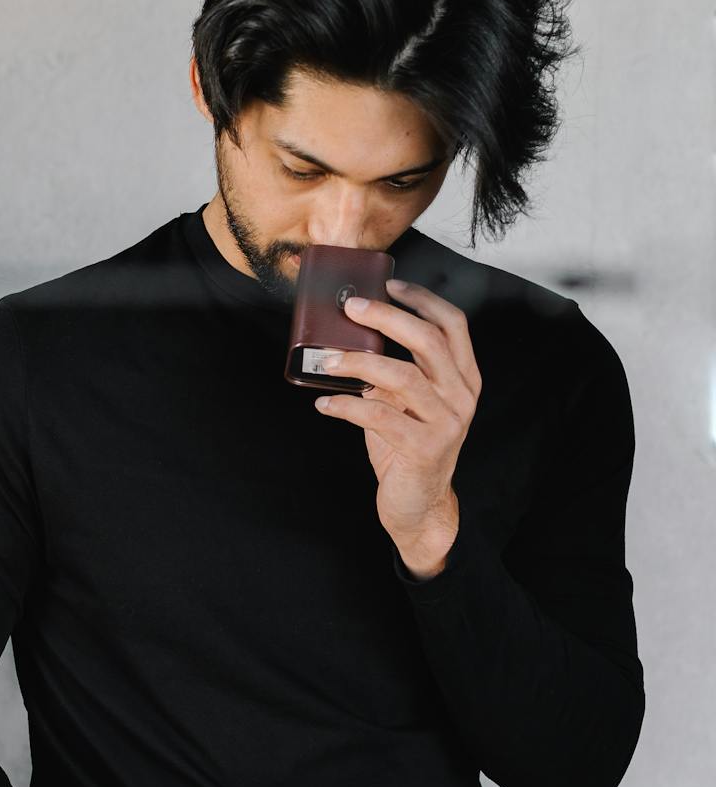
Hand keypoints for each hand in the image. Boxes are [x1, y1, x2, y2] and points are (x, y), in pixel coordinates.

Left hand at [312, 278, 481, 576]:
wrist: (419, 503)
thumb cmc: (406, 445)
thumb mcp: (404, 403)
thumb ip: (391, 372)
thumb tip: (347, 338)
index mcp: (463, 377)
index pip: (453, 324)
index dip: (423, 299)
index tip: (389, 284)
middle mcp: (462, 395)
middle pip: (428, 340)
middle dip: (386, 317)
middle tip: (350, 308)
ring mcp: (447, 422)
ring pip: (401, 377)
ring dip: (356, 362)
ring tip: (324, 360)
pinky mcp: (424, 448)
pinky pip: (378, 416)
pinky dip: (345, 406)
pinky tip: (323, 404)